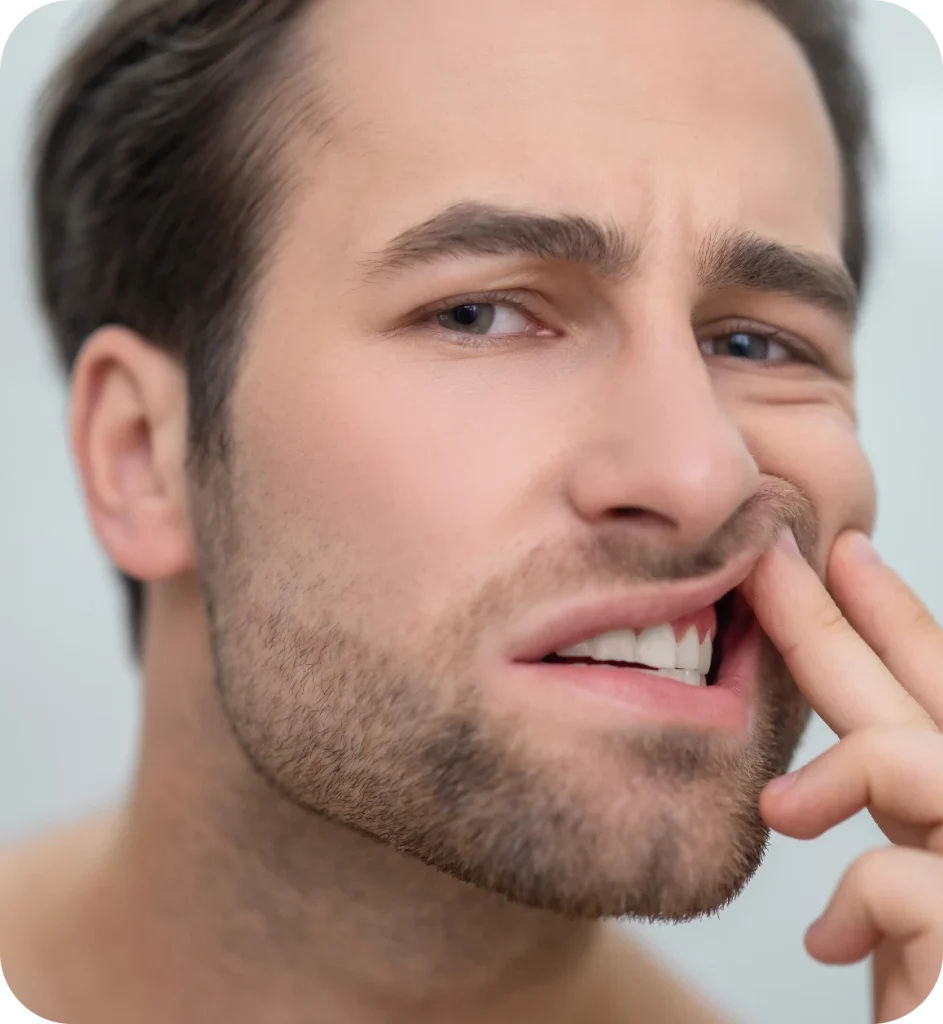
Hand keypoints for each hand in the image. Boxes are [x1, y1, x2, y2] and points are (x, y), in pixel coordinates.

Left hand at [739, 528, 942, 1023]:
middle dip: (837, 618)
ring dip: (844, 774)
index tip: (843, 550)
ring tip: (782, 809)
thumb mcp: (900, 904)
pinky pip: (905, 882)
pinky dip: (857, 902)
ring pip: (922, 762)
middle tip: (768, 553)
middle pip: (926, 695)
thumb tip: (796, 776)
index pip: (936, 690)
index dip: (893, 617)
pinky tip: (831, 943)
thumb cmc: (925, 994)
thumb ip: (879, 818)